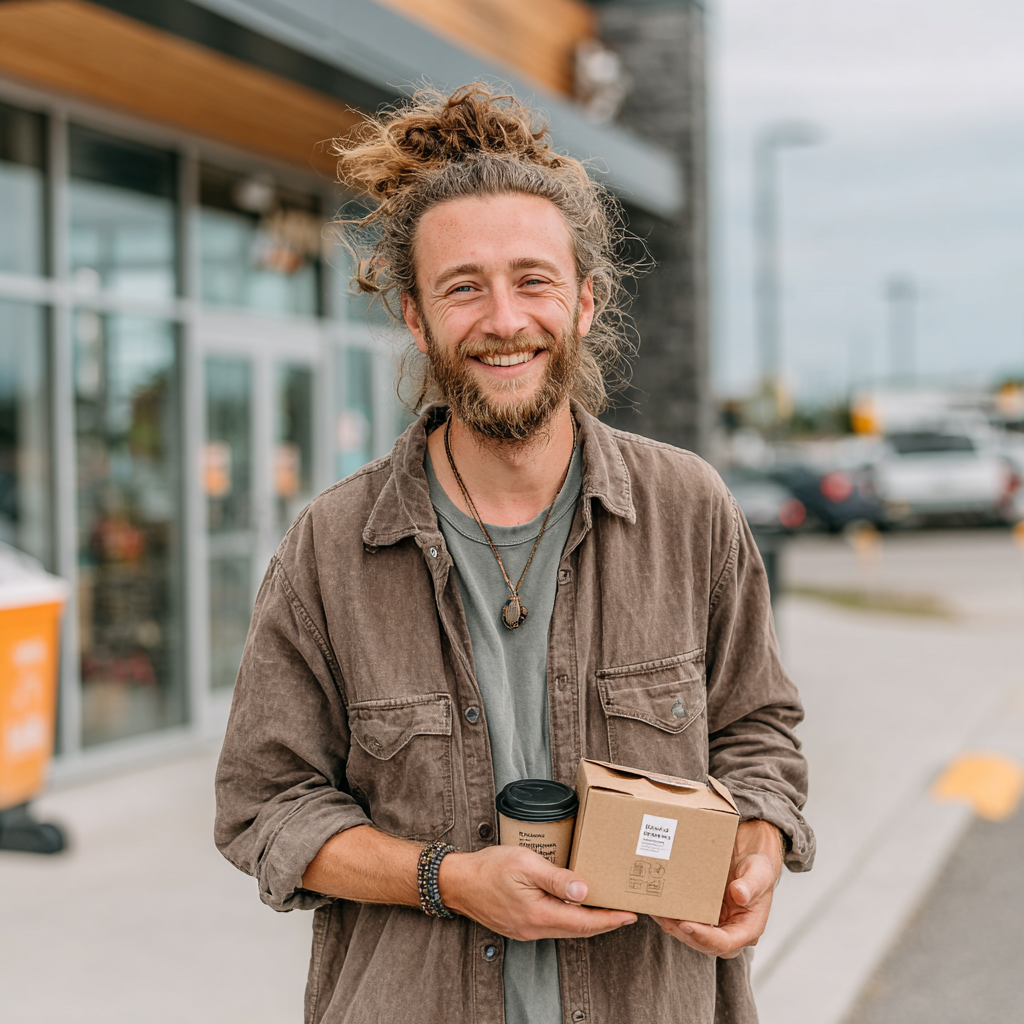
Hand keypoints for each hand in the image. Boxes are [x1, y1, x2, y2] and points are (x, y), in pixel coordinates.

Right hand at [439, 845, 636, 941]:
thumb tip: (584, 892)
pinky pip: (552, 925)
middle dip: (604, 922)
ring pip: (565, 929)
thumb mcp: (525, 864)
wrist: (457, 881)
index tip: (630, 914)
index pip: (583, 923)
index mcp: (538, 915)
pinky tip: (574, 907)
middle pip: (578, 930)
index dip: (609, 920)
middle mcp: (534, 928)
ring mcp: (526, 930)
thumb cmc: (488, 868)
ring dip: (587, 921)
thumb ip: (556, 878)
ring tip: (606, 908)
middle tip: (625, 911)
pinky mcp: (519, 925)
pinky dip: (569, 918)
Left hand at [651, 819, 783, 958]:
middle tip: (666, 919)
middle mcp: (732, 932)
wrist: (750, 859)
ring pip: (694, 937)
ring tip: (658, 914)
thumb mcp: (760, 873)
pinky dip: (673, 918)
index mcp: (749, 929)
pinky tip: (660, 907)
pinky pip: (688, 922)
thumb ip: (752, 885)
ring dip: (674, 928)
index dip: (705, 937)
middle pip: (705, 945)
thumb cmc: (758, 869)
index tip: (686, 925)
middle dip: (684, 934)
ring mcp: (718, 927)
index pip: (726, 943)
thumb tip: (739, 894)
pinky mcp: (706, 918)